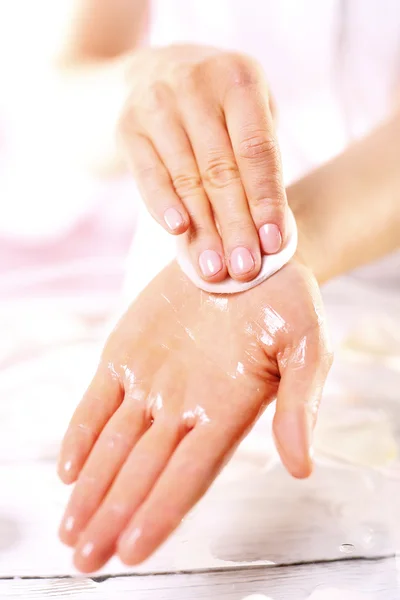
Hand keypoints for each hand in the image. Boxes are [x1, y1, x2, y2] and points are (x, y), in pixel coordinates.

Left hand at [58, 258, 331, 572]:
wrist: (247, 254)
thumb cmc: (284, 301)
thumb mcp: (305, 343)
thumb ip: (299, 403)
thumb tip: (301, 466)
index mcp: (227, 410)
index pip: (190, 475)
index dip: (161, 511)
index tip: (133, 549)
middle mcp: (185, 406)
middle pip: (143, 473)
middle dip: (113, 515)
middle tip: (86, 559)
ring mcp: (152, 382)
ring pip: (114, 445)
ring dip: (90, 487)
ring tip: (71, 531)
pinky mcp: (126, 354)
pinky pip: (98, 400)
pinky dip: (82, 432)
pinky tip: (67, 468)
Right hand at [118, 45, 285, 283]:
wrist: (154, 71)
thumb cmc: (217, 105)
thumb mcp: (248, 111)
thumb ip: (260, 160)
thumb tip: (268, 232)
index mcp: (238, 79)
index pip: (257, 151)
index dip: (266, 200)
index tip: (273, 243)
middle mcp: (196, 86)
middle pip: (221, 171)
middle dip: (236, 226)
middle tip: (245, 268)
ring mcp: (157, 105)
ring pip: (186, 180)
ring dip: (202, 231)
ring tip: (214, 268)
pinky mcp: (128, 127)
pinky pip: (148, 175)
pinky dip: (162, 206)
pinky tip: (178, 233)